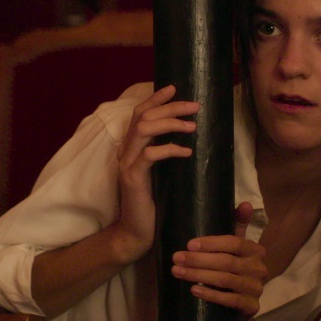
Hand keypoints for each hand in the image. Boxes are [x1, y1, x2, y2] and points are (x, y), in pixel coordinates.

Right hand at [114, 85, 198, 261]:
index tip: (174, 87)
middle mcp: (125, 151)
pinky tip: (186, 152)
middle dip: (170, 107)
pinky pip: (149, 155)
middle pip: (143, 115)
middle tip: (195, 106)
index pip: (140, 112)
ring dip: (170, 123)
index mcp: (131, 147)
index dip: (155, 98)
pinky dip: (169, 149)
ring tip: (192, 126)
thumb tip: (190, 137)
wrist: (136, 233)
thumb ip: (166, 154)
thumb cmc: (153, 204)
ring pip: (143, 129)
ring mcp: (127, 164)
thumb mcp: (162, 173)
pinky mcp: (132, 179)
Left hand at [170, 202, 267, 316]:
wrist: (240, 307)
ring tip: (178, 272)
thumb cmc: (232, 271)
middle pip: (227, 261)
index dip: (211, 243)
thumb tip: (246, 204)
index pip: (234, 242)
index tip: (189, 244)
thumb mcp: (234, 248)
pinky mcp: (252, 307)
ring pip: (225, 279)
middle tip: (176, 258)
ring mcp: (257, 288)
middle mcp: (259, 268)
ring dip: (199, 276)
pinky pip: (230, 300)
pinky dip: (210, 295)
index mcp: (255, 250)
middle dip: (198, 260)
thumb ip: (237, 225)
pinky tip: (194, 290)